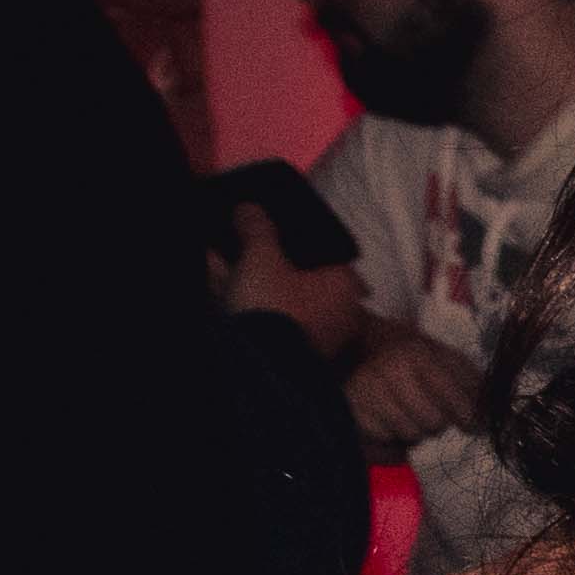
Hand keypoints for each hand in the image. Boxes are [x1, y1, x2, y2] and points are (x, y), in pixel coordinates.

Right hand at [215, 204, 366, 361]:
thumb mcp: (260, 257)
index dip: (300, 239)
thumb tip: (250, 207)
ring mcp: (324, 337)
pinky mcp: (301, 354)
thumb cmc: (272, 303)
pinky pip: (277, 320)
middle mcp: (345, 312)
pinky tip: (231, 293)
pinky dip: (258, 306)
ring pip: (288, 299)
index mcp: (346, 284)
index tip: (273, 231)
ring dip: (261, 283)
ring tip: (228, 266)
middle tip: (245, 247)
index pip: (329, 252)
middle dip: (275, 262)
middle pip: (306, 276)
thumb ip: (257, 228)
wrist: (261, 367)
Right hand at [340, 324, 485, 452]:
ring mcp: (367, 389)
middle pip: (432, 421)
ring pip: (410, 432)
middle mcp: (389, 370)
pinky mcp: (352, 408)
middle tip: (432, 412)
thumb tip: (491, 414)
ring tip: (411, 412)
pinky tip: (391, 416)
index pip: (451, 397)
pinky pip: (386, 437)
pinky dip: (393, 433)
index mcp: (417, 354)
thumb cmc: (419, 361)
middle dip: (438, 422)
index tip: (471, 424)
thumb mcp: (449, 362)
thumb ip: (473, 385)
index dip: (466, 415)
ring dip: (417, 429)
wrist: (367, 348)